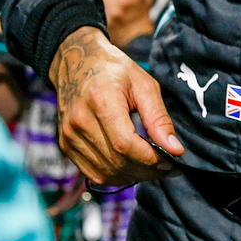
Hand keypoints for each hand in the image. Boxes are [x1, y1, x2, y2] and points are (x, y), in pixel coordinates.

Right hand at [48, 26, 180, 184]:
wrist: (77, 65)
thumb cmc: (114, 71)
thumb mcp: (144, 85)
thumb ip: (159, 118)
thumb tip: (174, 149)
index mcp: (101, 101)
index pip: (125, 144)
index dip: (149, 158)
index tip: (170, 161)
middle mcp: (80, 122)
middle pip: (116, 161)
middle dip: (146, 170)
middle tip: (167, 167)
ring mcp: (69, 136)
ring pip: (104, 172)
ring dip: (132, 175)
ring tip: (152, 167)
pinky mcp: (66, 145)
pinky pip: (92, 172)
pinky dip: (115, 175)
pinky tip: (131, 166)